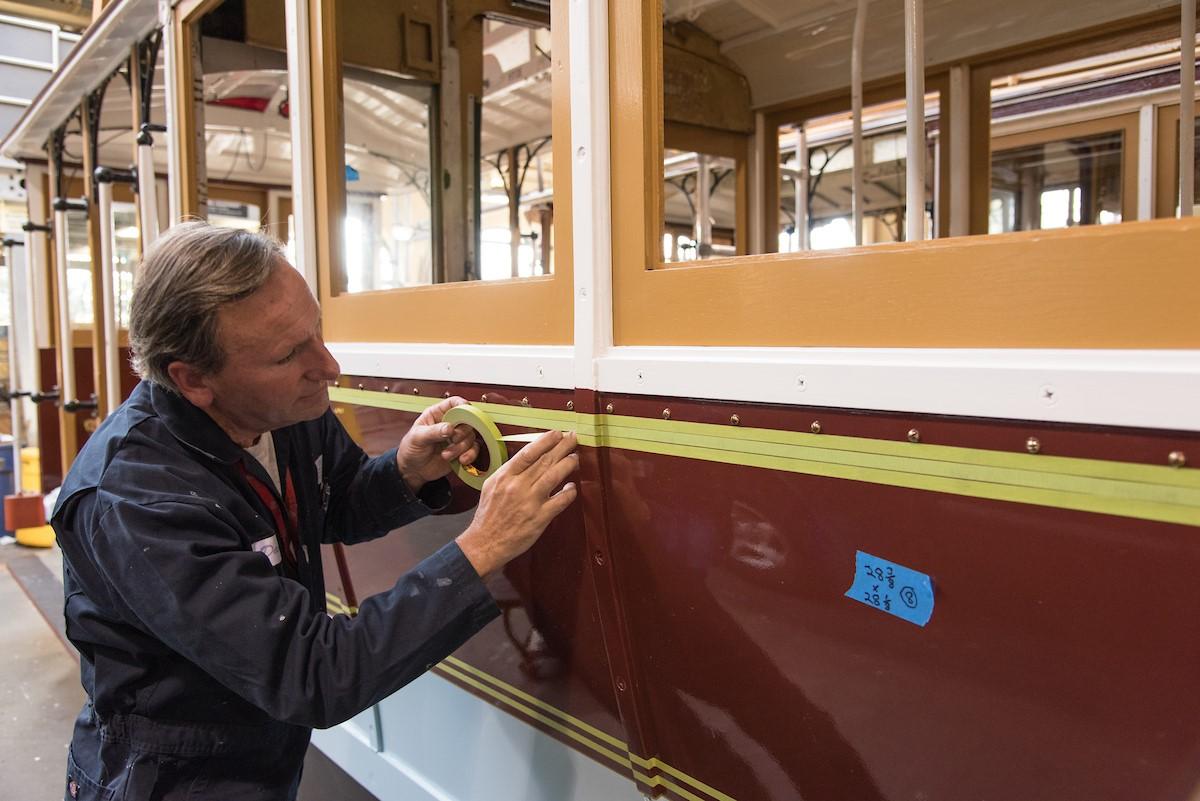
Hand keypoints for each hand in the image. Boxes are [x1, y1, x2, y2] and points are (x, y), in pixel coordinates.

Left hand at [396, 397, 479, 492]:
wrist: (412, 470)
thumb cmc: (410, 449)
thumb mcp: (417, 437)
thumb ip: (433, 431)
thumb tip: (449, 428)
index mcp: (437, 414)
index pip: (454, 403)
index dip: (462, 405)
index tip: (466, 411)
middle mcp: (449, 424)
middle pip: (467, 420)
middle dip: (461, 433)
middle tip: (452, 439)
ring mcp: (456, 438)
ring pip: (470, 436)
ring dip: (461, 447)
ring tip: (446, 455)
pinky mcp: (461, 450)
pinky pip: (473, 449)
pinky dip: (470, 455)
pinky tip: (461, 460)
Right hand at [456, 430, 578, 577]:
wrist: (485, 543)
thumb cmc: (489, 514)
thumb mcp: (492, 485)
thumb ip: (509, 471)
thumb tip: (528, 457)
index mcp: (505, 476)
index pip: (528, 452)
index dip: (545, 441)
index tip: (556, 434)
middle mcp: (518, 486)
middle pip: (545, 461)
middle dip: (562, 447)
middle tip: (573, 438)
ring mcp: (530, 502)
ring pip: (554, 476)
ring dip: (568, 464)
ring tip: (575, 458)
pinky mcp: (540, 518)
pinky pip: (560, 501)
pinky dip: (569, 492)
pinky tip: (572, 487)